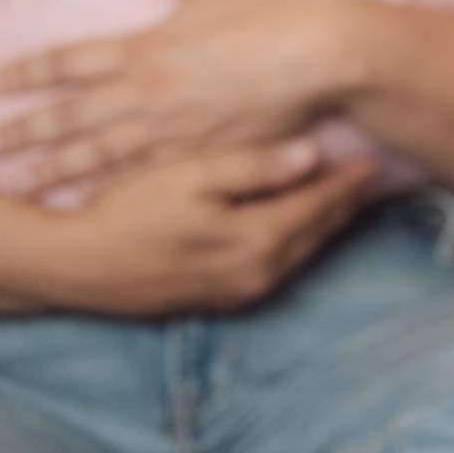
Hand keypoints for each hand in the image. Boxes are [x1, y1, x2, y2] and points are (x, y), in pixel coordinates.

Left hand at [0, 0, 354, 191]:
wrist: (320, 54)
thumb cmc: (270, 10)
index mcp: (144, 48)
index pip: (66, 62)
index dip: (23, 73)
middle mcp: (148, 93)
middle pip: (70, 118)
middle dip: (23, 132)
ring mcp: (174, 129)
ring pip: (99, 155)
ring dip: (55, 168)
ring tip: (21, 181)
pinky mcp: (204, 152)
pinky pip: (148, 174)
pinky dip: (112, 186)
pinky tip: (90, 196)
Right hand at [33, 140, 374, 314]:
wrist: (79, 265)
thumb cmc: (132, 211)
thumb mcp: (193, 175)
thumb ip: (256, 167)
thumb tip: (313, 153)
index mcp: (257, 239)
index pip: (320, 205)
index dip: (348, 182)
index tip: (374, 161)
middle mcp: (259, 273)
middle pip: (318, 232)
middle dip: (347, 204)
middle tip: (373, 177)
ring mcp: (242, 291)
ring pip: (303, 252)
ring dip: (327, 224)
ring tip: (348, 197)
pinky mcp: (224, 299)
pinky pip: (280, 266)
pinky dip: (300, 242)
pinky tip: (302, 225)